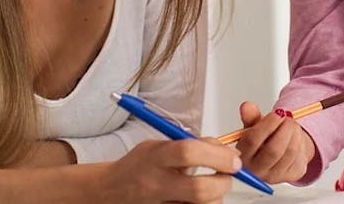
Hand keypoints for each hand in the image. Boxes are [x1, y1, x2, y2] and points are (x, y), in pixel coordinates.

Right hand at [96, 138, 239, 202]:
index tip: (232, 157)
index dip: (217, 155)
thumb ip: (191, 144)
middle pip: (199, 189)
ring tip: (213, 187)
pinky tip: (198, 199)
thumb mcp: (158, 145)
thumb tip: (227, 151)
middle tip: (229, 174)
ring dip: (216, 197)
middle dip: (223, 182)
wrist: (110, 191)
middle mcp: (157, 184)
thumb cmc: (138, 166)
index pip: (188, 153)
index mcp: (155, 158)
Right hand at [234, 101, 315, 183]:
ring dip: (294, 133)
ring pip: (290, 152)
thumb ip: (250, 117)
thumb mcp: (254, 126)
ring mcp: (275, 176)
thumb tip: (247, 107)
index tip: (276, 114)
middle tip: (287, 117)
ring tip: (291, 124)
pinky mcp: (292, 175)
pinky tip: (295, 136)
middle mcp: (257, 171)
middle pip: (273, 150)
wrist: (279, 151)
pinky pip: (300, 156)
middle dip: (284, 129)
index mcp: (243, 157)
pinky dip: (300, 141)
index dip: (266, 125)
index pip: (252, 142)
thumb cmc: (263, 139)